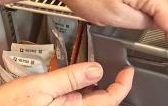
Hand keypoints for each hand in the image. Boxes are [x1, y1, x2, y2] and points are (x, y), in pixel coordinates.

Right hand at [0, 62, 132, 105]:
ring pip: (83, 102)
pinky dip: (73, 93)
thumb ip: (70, 77)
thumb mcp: (39, 86)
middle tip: (106, 66)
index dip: (123, 84)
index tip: (128, 72)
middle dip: (104, 84)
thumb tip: (96, 69)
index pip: (110, 100)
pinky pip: (69, 105)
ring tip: (83, 71)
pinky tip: (64, 84)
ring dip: (87, 87)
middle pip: (98, 101)